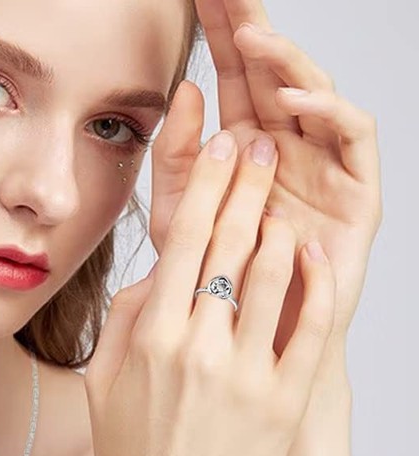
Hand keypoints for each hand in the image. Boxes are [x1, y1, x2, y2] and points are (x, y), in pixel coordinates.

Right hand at [85, 128, 336, 455]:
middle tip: (263, 145)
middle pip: (231, 244)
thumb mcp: (100, 385)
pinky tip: (313, 253)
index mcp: (152, 337)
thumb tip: (154, 273)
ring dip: (281, 223)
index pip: (185, 240)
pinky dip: (313, 283)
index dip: (208, 185)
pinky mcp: (283, 402)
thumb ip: (123, 319)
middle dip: (250, 183)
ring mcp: (246, 375)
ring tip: (286, 194)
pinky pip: (307, 328)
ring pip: (273, 276)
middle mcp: (199, 347)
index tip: (222, 149)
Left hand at [151, 0, 381, 358]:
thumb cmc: (217, 284)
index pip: (231, 77)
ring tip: (250, 40)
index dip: (217, 32)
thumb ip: (178, 159)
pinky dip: (326, 112)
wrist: (255, 344)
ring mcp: (323, 165)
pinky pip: (351, 136)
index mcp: (243, 148)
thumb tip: (186, 91)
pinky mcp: (356, 191)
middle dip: (251, 26)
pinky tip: (292, 102)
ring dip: (285, 62)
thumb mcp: (180, 218)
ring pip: (313, 95)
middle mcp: (286, 147)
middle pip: (272, 72)